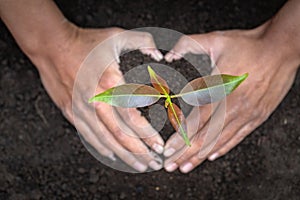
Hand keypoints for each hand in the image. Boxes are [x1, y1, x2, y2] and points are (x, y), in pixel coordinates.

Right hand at [32, 24, 164, 171]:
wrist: (52, 46)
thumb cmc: (85, 42)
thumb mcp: (117, 35)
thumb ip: (143, 42)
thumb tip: (160, 55)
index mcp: (111, 84)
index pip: (132, 118)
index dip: (147, 135)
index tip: (159, 145)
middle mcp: (97, 101)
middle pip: (120, 135)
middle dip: (139, 152)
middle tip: (153, 163)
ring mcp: (82, 109)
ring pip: (105, 140)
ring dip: (123, 155)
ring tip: (138, 165)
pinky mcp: (72, 112)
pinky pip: (89, 135)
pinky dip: (102, 147)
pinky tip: (113, 155)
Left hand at [163, 22, 299, 172]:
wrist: (281, 48)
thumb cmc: (249, 45)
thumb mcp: (215, 39)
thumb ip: (188, 45)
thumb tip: (169, 54)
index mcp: (220, 91)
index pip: (195, 121)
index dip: (180, 138)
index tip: (167, 150)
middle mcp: (232, 107)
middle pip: (205, 137)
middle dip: (185, 154)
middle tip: (170, 165)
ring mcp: (246, 114)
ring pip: (220, 141)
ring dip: (201, 156)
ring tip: (186, 166)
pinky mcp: (257, 116)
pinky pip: (238, 137)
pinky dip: (224, 148)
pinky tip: (212, 156)